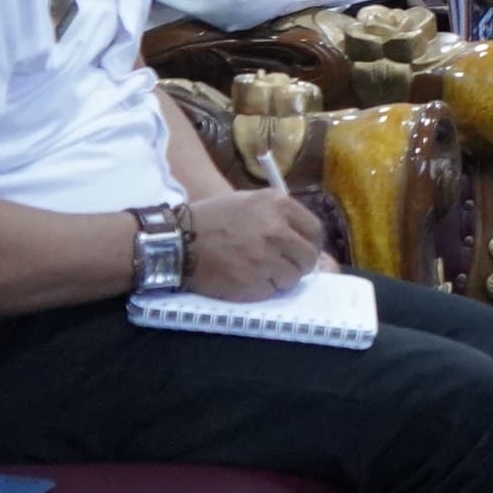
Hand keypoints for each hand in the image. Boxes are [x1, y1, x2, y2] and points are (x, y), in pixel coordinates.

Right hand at [184, 188, 330, 301]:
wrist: (176, 242)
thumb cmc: (212, 219)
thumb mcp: (249, 202)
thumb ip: (279, 216)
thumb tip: (304, 237)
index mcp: (278, 205)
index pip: (315, 230)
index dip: (311, 243)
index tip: (304, 249)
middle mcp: (276, 230)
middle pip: (308, 257)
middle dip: (300, 264)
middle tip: (285, 265)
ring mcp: (265, 258)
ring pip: (293, 277)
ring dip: (282, 278)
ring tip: (262, 272)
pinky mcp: (252, 283)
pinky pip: (272, 291)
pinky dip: (263, 289)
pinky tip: (247, 279)